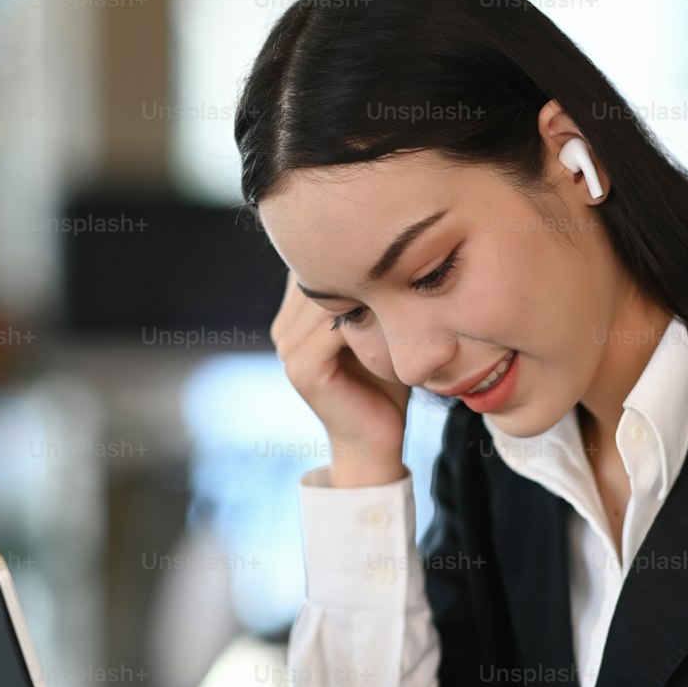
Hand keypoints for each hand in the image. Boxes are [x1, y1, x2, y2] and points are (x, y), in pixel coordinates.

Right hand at [269, 269, 411, 478]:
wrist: (378, 439)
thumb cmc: (387, 380)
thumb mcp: (379, 325)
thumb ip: (370, 290)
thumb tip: (390, 247)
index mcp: (296, 315)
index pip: (319, 265)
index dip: (357, 255)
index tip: (394, 250)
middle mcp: (284, 328)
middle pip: (321, 278)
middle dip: (362, 269)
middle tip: (403, 261)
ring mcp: (287, 348)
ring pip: (328, 299)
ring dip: (367, 291)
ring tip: (403, 287)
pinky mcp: (301, 368)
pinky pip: (334, 328)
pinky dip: (366, 320)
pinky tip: (395, 320)